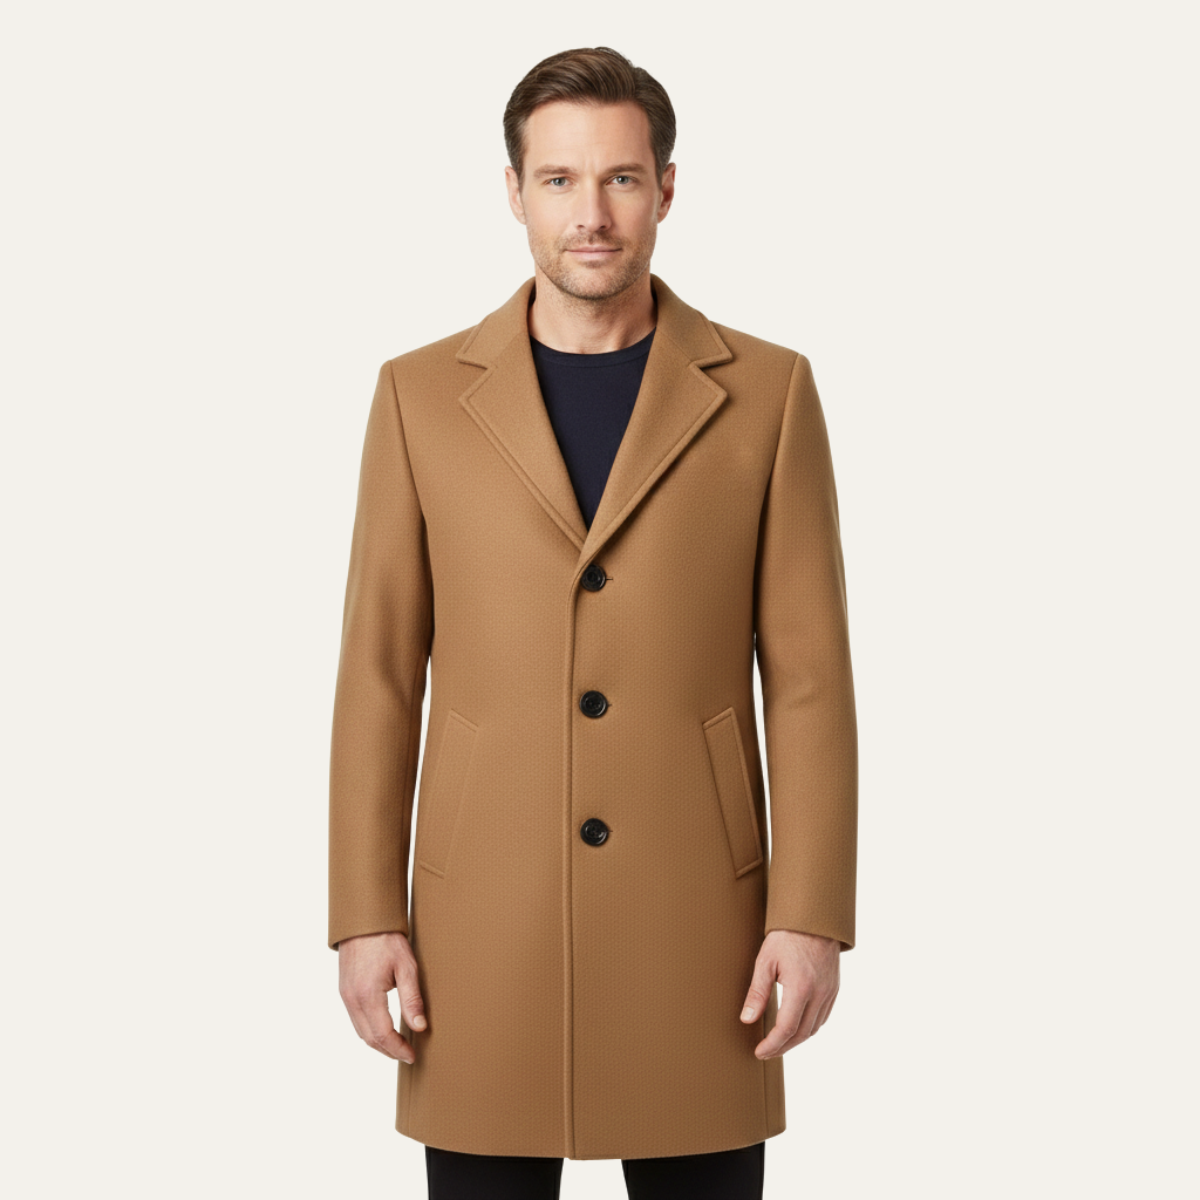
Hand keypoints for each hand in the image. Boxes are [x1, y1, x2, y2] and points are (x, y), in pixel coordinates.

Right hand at [337, 930, 427, 1063]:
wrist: (364, 920)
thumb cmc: (387, 940)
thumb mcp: (406, 967)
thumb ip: (412, 999)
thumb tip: (419, 1027)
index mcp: (368, 995)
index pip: (382, 1035)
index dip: (398, 1049)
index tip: (412, 1055)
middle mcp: (352, 999)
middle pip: (369, 1038)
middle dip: (388, 1050)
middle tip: (407, 1054)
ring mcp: (345, 996)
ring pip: (360, 1031)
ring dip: (378, 1042)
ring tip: (398, 1045)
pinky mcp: (344, 991)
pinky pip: (355, 1019)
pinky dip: (369, 1030)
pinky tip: (383, 1028)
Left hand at [740, 930, 839, 1057]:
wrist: (814, 917)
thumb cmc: (787, 936)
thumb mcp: (765, 961)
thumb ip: (757, 992)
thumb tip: (747, 1019)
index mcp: (801, 988)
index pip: (786, 1029)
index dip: (772, 1045)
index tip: (759, 1052)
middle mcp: (819, 994)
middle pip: (802, 1034)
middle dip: (783, 1047)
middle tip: (766, 1052)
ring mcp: (830, 992)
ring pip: (815, 1028)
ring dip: (796, 1040)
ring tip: (779, 1043)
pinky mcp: (834, 988)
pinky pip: (824, 1017)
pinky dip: (809, 1028)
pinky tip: (797, 1027)